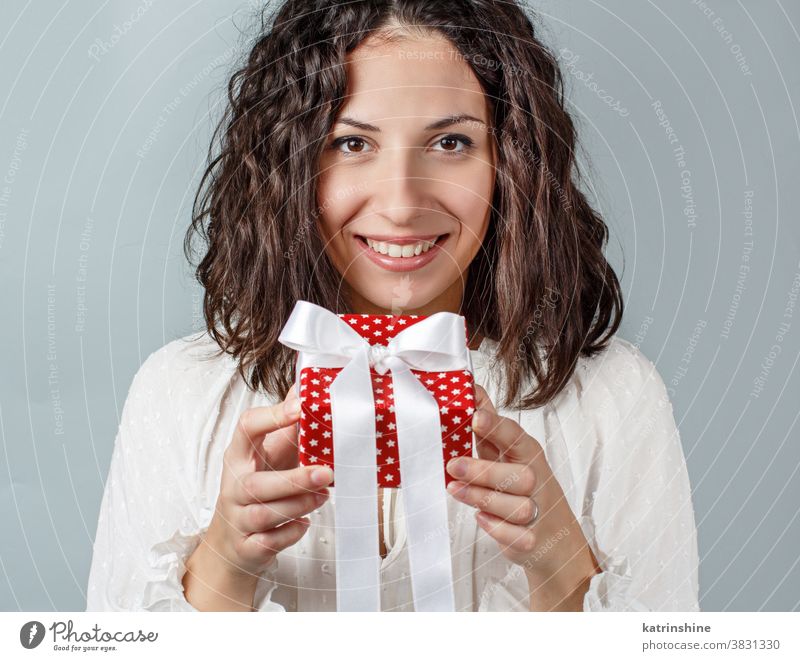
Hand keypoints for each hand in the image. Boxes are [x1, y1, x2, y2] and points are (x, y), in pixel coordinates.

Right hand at [206, 384, 333, 579]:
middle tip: (326, 473)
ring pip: (265, 513)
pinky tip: (304, 523)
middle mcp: (233, 486)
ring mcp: (237, 518)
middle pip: (256, 483)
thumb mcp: (268, 454)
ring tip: (323, 496)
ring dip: (299, 504)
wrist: (232, 543)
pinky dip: (290, 533)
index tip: (300, 408)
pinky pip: (269, 542)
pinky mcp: (246, 547)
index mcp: (239, 456)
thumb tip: (305, 388)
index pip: (246, 428)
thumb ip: (287, 425)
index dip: (272, 417)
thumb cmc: (257, 488)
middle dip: (294, 479)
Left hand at [445, 384, 599, 592]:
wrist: (554, 537)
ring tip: (455, 489)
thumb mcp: (509, 454)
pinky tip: (481, 519)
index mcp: (529, 454)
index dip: (496, 426)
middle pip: (518, 475)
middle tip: (453, 465)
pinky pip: (516, 536)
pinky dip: (497, 529)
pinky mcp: (530, 539)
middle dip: (483, 471)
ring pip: (515, 506)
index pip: (516, 437)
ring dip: (482, 498)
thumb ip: (490, 428)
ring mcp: (537, 512)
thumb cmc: (524, 487)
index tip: (475, 417)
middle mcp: (537, 481)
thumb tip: (472, 391)